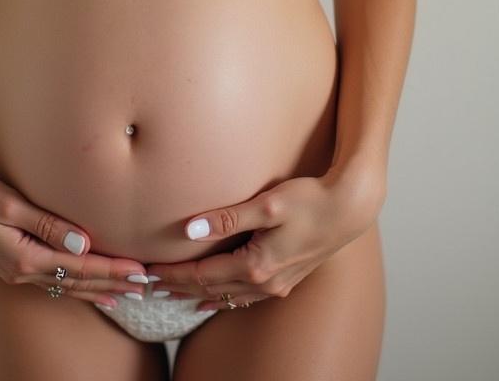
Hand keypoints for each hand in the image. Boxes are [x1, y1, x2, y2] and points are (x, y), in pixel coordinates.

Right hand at [0, 166, 150, 307]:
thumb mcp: (10, 205)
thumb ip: (48, 224)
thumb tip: (83, 244)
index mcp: (25, 258)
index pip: (80, 269)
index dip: (113, 270)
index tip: (140, 271)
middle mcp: (23, 271)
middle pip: (78, 283)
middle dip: (114, 283)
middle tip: (147, 285)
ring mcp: (17, 271)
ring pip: (67, 287)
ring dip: (98, 289)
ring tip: (126, 294)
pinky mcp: (14, 264)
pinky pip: (54, 282)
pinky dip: (77, 287)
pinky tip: (89, 290)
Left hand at [144, 169, 385, 311]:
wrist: (349, 208)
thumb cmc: (310, 200)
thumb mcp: (267, 205)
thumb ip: (226, 218)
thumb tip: (188, 231)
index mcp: (256, 266)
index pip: (203, 275)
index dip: (174, 275)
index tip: (149, 273)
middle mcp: (266, 282)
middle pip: (213, 290)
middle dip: (181, 288)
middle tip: (152, 287)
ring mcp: (279, 284)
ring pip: (230, 297)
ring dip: (202, 296)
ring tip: (178, 296)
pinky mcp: (288, 278)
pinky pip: (248, 296)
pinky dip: (227, 297)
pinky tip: (221, 296)